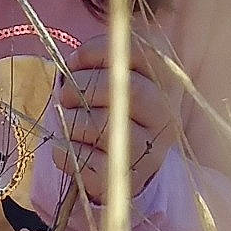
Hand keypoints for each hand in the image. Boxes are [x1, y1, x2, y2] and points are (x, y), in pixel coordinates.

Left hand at [56, 29, 178, 204]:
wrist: (126, 168)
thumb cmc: (113, 114)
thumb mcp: (117, 81)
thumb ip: (103, 63)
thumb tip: (71, 62)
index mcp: (165, 81)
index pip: (139, 52)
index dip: (98, 51)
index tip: (72, 61)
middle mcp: (165, 114)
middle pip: (127, 89)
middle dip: (83, 87)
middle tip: (65, 95)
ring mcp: (150, 149)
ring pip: (104, 125)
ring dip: (73, 121)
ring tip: (68, 123)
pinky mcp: (129, 179)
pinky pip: (88, 160)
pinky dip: (66, 153)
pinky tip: (67, 149)